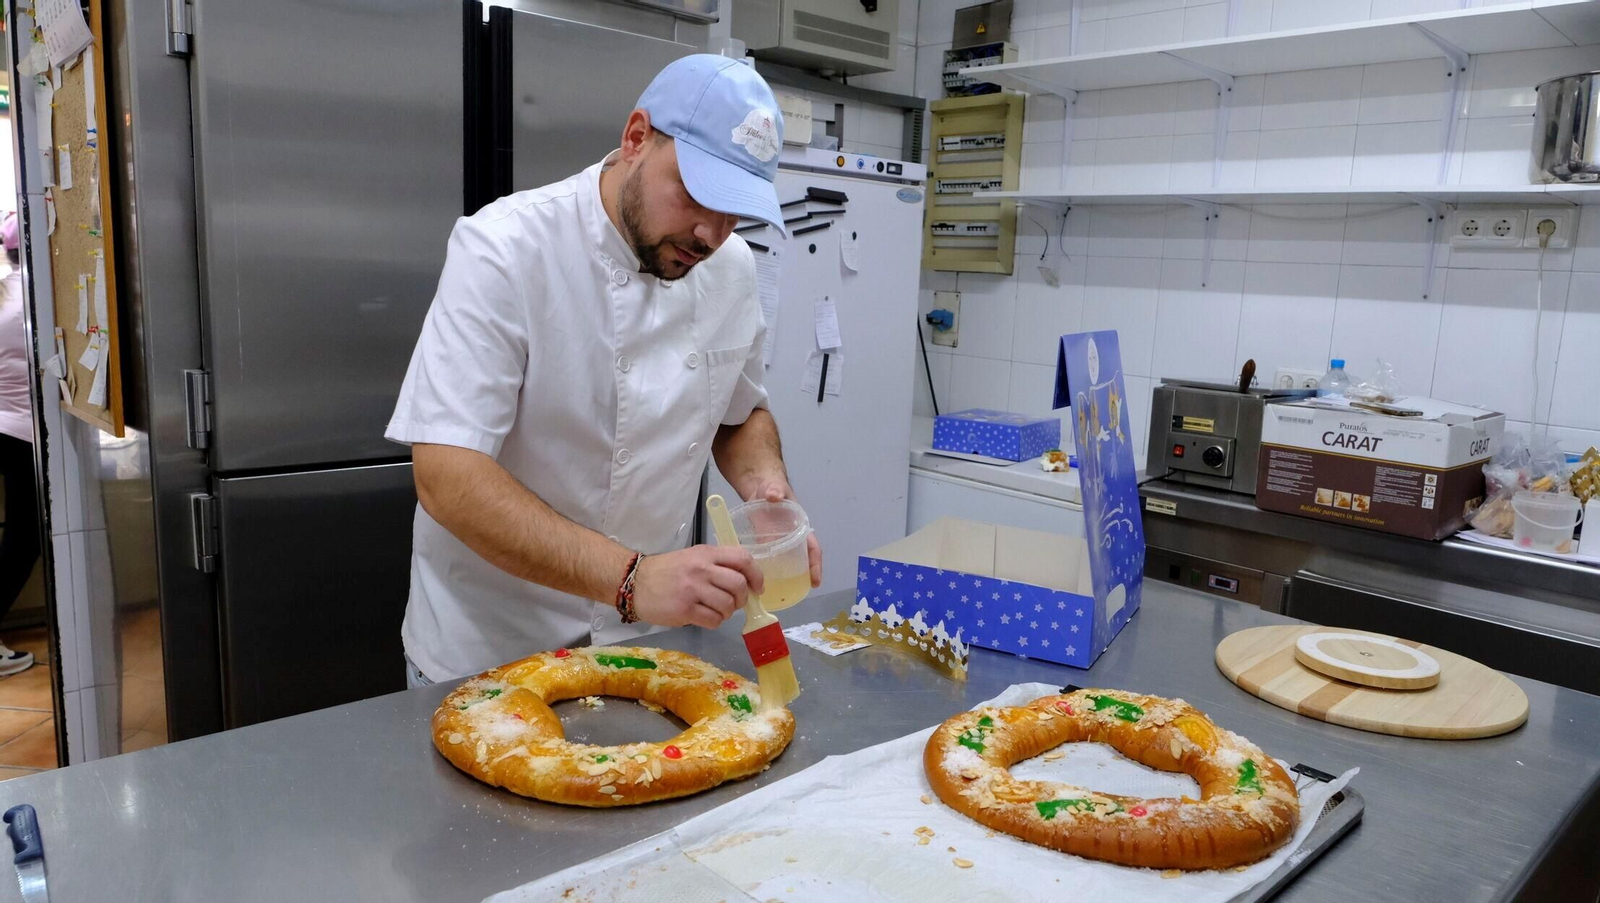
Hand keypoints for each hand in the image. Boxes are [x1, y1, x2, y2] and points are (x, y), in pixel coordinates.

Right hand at [631, 545, 764, 629]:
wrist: (634, 582)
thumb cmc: (667, 571)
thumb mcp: (693, 557)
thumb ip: (717, 565)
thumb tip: (745, 582)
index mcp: (707, 553)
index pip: (743, 559)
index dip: (756, 576)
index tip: (757, 588)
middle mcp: (702, 569)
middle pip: (739, 585)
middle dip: (742, 599)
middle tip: (734, 603)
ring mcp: (693, 590)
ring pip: (728, 606)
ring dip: (727, 613)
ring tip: (715, 610)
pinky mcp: (685, 610)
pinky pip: (714, 620)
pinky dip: (714, 622)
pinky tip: (704, 617)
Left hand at [754, 480, 822, 588]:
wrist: (758, 488)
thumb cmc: (772, 488)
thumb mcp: (774, 487)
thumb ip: (775, 490)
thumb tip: (773, 495)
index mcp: (800, 527)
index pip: (813, 549)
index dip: (816, 565)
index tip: (816, 581)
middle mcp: (792, 538)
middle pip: (802, 561)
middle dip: (803, 577)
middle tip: (798, 592)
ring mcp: (779, 543)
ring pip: (786, 564)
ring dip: (785, 578)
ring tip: (779, 594)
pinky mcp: (766, 544)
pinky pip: (769, 560)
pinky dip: (767, 571)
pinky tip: (760, 581)